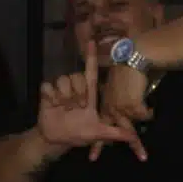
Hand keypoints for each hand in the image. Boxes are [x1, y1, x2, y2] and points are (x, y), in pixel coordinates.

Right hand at [37, 42, 146, 159]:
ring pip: (63, 80)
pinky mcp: (47, 93)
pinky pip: (48, 86)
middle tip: (78, 107)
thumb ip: (115, 133)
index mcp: (89, 95)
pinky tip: (53, 104)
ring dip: (65, 96)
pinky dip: (51, 96)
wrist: (56, 139)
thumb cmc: (78, 133)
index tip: (92, 42)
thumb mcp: (98, 133)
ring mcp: (61, 90)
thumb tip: (135, 138)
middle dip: (78, 92)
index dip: (91, 57)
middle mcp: (76, 88)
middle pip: (77, 76)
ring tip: (65, 108)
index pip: (91, 72)